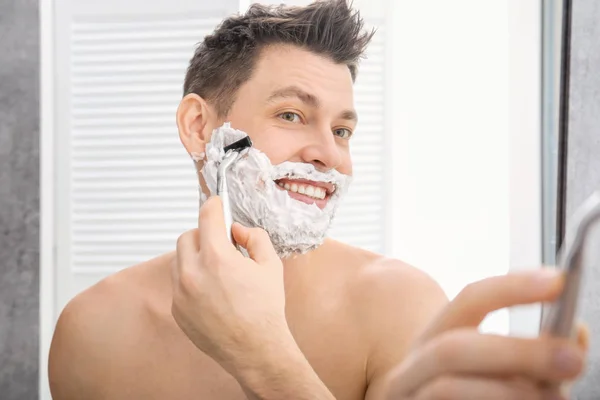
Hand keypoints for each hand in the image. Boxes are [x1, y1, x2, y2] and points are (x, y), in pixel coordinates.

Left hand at [170, 196, 289, 375]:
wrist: (256, 350)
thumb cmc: (266, 308)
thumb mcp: (270, 264)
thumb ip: (254, 237)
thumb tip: (237, 230)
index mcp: (217, 258)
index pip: (207, 215)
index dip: (214, 204)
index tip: (216, 202)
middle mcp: (192, 273)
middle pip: (188, 235)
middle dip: (204, 233)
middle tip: (222, 243)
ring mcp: (181, 293)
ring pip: (179, 259)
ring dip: (195, 256)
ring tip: (217, 270)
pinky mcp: (177, 309)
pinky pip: (178, 282)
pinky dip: (191, 278)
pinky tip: (212, 291)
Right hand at [381, 270, 588, 399]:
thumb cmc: (471, 396)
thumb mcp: (496, 373)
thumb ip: (531, 355)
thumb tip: (574, 335)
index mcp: (434, 340)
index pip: (469, 300)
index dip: (511, 288)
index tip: (558, 282)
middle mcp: (412, 367)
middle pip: (451, 349)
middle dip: (515, 353)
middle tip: (573, 359)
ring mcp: (408, 397)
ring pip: (447, 388)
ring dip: (508, 392)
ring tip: (551, 398)